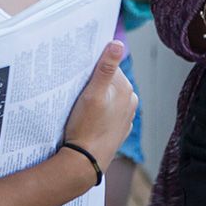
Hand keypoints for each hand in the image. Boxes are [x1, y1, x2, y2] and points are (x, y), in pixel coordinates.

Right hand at [62, 41, 137, 171]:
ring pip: (108, 97)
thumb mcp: (92, 93)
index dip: (91, 67)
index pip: (108, 66)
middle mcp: (130, 101)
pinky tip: (87, 117)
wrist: (85, 162)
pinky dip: (99, 112)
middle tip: (75, 88)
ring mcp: (126, 116)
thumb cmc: (86, 126)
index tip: (77, 72)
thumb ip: (105, 68)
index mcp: (125, 89)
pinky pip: (108, 113)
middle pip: (108, 81)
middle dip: (93, 82)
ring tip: (79, 103)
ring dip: (96, 97)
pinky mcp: (119, 129)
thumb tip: (117, 44)